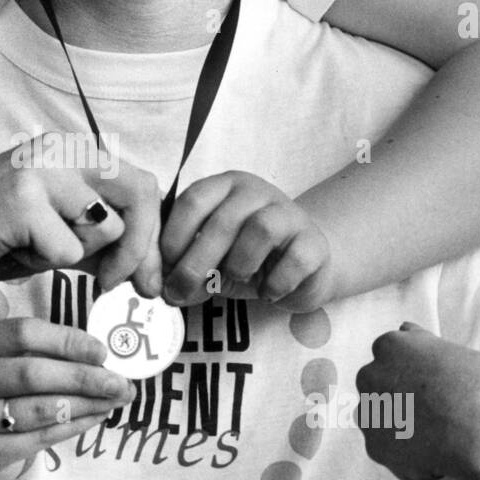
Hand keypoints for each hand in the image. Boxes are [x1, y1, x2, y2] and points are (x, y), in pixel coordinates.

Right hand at [0, 137, 161, 304]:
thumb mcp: (57, 233)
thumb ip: (100, 237)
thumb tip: (150, 263)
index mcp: (72, 150)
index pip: (141, 184)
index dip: (152, 234)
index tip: (147, 278)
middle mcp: (62, 149)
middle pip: (140, 193)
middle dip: (140, 248)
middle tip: (120, 284)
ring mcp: (43, 169)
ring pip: (106, 227)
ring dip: (77, 256)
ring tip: (35, 250)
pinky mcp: (25, 198)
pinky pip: (69, 252)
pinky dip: (45, 265)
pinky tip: (14, 251)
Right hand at [0, 317, 134, 479]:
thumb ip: (34, 344)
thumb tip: (96, 347)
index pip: (22, 333)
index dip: (66, 340)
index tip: (102, 350)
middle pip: (31, 374)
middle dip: (83, 377)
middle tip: (121, 382)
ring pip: (38, 410)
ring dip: (85, 405)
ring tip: (116, 399)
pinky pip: (39, 437)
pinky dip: (74, 426)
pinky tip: (97, 416)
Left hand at [160, 171, 331, 309]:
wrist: (302, 264)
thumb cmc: (246, 257)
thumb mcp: (210, 259)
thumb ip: (186, 268)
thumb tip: (166, 292)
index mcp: (225, 186)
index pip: (193, 200)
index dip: (173, 237)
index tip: (164, 270)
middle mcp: (257, 192)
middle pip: (222, 221)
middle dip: (195, 263)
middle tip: (180, 291)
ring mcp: (289, 214)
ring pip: (260, 230)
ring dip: (239, 265)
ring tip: (236, 280)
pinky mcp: (315, 242)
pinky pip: (294, 260)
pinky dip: (275, 284)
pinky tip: (267, 292)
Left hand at [355, 323, 479, 479]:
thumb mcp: (456, 351)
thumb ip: (423, 345)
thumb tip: (405, 330)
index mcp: (390, 345)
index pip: (391, 356)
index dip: (416, 375)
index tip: (435, 386)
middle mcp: (371, 376)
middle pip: (380, 388)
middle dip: (402, 400)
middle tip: (440, 413)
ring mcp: (370, 414)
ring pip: (383, 422)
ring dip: (404, 429)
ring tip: (442, 436)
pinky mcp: (375, 449)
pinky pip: (392, 454)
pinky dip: (411, 459)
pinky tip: (438, 457)